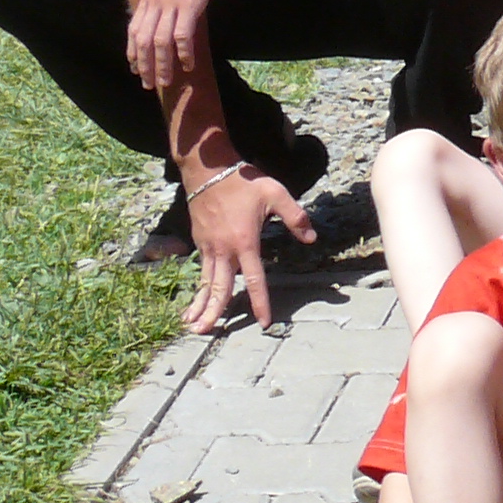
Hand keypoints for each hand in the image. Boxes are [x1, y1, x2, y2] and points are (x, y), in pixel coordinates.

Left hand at [125, 0, 235, 93]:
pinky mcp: (190, 4)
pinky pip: (182, 35)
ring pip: (159, 42)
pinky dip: (183, 53)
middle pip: (143, 40)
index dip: (133, 51)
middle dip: (144, 65)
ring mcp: (171, 2)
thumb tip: (170, 7)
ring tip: (165, 82)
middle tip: (149, 84)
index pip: (134, 29)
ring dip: (162, 65)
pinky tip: (189, 65)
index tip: (136, 68)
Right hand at [185, 165, 313, 333]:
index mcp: (245, 242)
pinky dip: (198, 287)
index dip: (259, 302)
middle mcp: (224, 249)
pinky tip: (195, 299)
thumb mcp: (276, 194)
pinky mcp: (200, 241)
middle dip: (212, 312)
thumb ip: (296, 218)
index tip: (263, 321)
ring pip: (205, 282)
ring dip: (199, 304)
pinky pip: (201, 270)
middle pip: (219, 287)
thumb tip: (312, 240)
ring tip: (191, 325)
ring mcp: (209, 246)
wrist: (208, 169)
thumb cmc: (244, 181)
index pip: (255, 279)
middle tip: (204, 333)